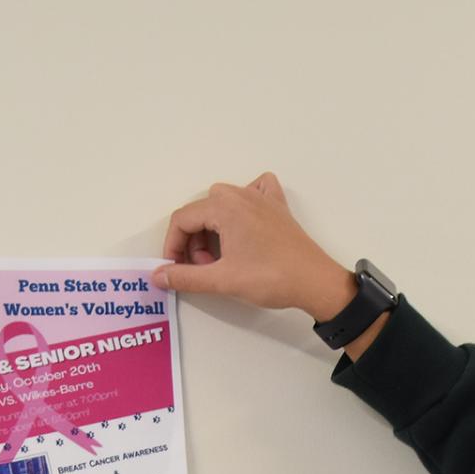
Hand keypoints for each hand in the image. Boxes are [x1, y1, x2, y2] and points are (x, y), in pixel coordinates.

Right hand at [154, 173, 355, 318]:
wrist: (316, 282)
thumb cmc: (270, 278)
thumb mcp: (222, 280)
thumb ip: (186, 277)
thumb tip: (158, 275)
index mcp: (224, 207)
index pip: (182, 219)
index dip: (173, 246)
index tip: (176, 269)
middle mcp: (241, 194)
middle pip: (201, 211)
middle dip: (194, 241)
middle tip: (206, 269)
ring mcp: (262, 198)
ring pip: (223, 203)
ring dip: (214, 229)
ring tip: (223, 259)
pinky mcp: (278, 208)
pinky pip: (255, 191)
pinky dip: (243, 205)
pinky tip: (244, 225)